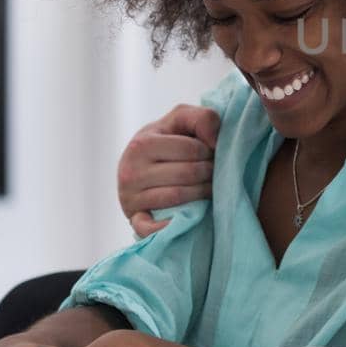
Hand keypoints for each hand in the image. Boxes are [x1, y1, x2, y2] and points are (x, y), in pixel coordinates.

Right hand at [118, 104, 219, 237]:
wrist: (139, 168)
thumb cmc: (167, 141)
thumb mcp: (180, 121)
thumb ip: (201, 118)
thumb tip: (215, 140)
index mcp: (142, 143)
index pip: (193, 150)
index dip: (210, 152)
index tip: (211, 154)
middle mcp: (130, 170)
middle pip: (188, 174)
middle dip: (209, 173)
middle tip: (214, 173)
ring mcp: (130, 198)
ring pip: (179, 197)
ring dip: (203, 194)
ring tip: (208, 188)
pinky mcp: (134, 220)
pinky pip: (151, 228)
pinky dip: (169, 225)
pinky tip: (185, 218)